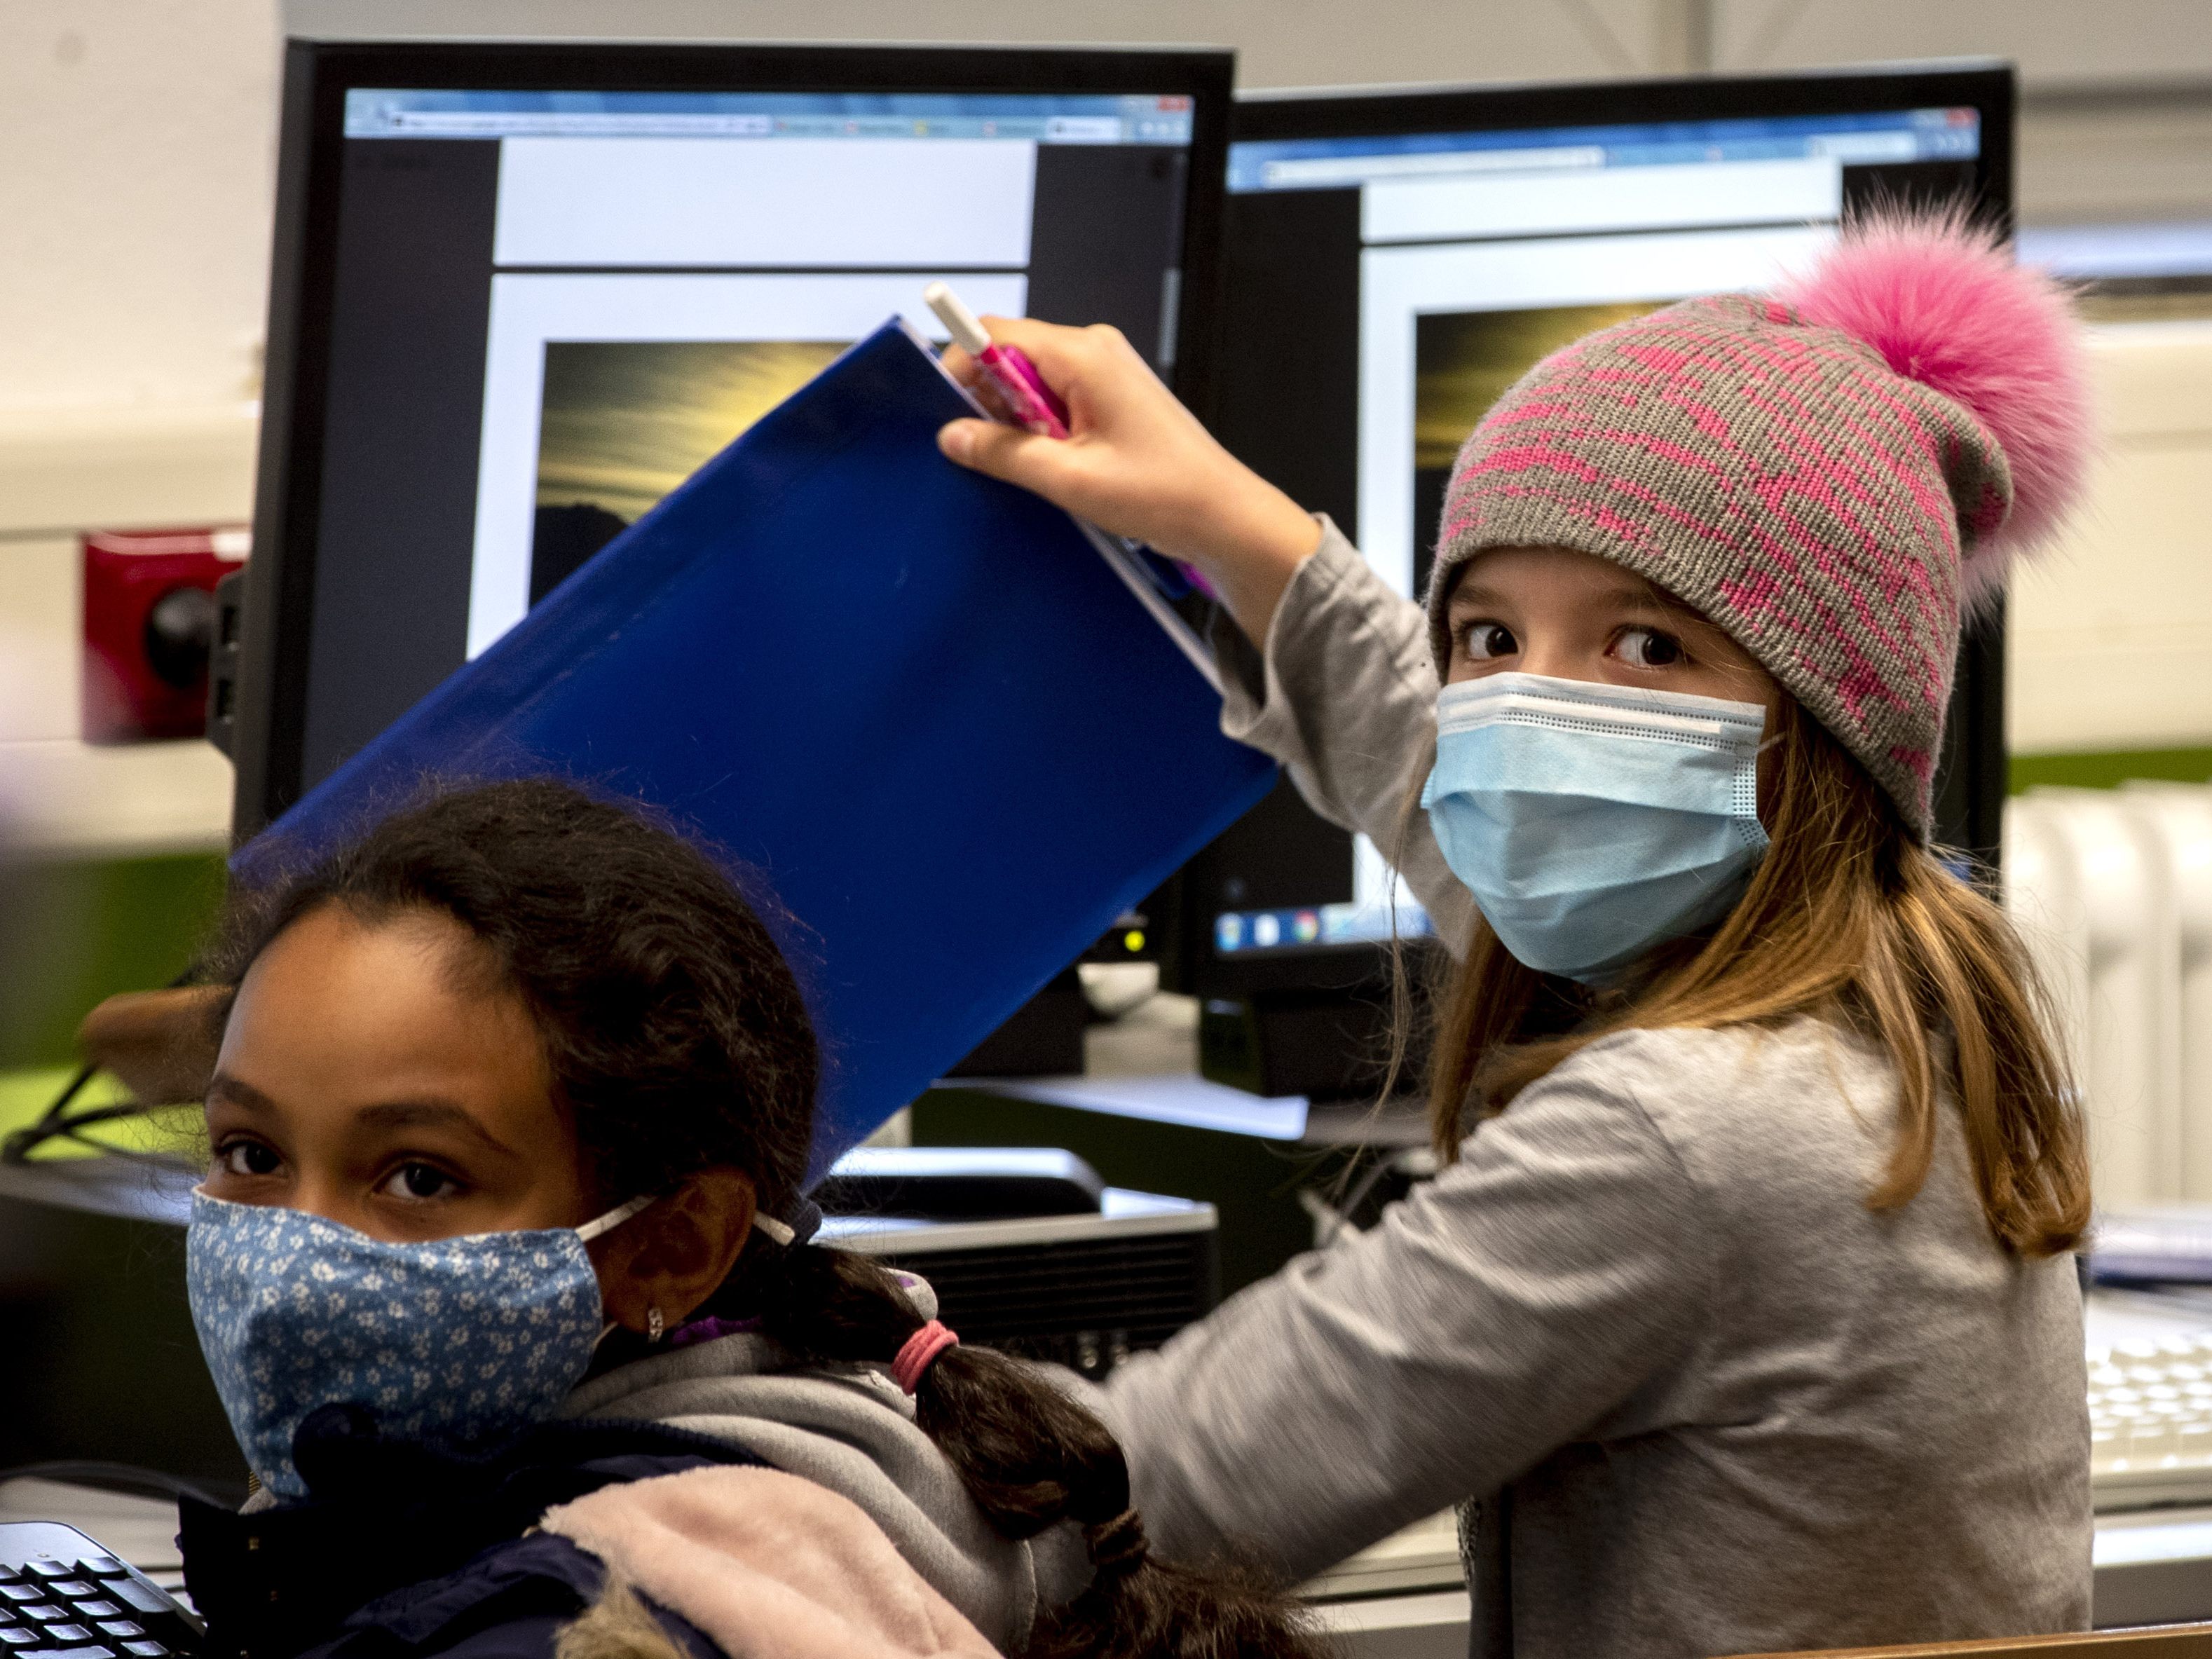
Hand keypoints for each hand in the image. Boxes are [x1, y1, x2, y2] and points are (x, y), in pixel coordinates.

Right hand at [938, 317, 1322, 645]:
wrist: (1224, 518)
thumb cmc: (1163, 494)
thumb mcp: (1069, 479)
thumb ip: (1003, 453)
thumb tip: (951, 435)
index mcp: (1084, 355)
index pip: (994, 333)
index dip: (961, 366)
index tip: (945, 411)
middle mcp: (1094, 352)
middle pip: (1011, 358)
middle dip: (991, 404)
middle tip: (996, 456)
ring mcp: (1106, 374)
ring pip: (1031, 385)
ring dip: (1020, 426)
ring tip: (1040, 469)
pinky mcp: (1113, 400)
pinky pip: (1057, 404)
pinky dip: (1044, 434)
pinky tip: (1057, 470)